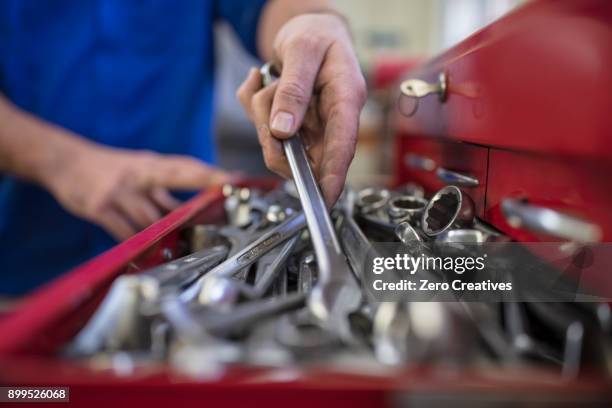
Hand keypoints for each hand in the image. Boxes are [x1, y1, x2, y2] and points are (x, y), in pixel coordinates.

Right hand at [45, 144, 231, 240]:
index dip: (209, 173)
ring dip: (165, 235)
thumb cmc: (111, 168)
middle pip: (173, 182)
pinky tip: (145, 253)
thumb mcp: (139, 170)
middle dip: (198, 192)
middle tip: (219, 203)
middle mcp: (137, 175)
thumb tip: (193, 208)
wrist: (64, 161)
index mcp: (150, 164)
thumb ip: (164, 190)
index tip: (232, 179)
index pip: (185, 167)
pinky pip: (124, 232)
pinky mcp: (99, 208)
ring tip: (179, 247)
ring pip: (150, 219)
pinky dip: (137, 243)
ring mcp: (118, 192)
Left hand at [238, 12, 365, 204]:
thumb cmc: (315, 34)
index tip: (325, 197)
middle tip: (265, 99)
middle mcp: (331, 118)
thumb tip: (284, 131)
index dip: (334, 174)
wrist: (307, 28)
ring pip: (280, 143)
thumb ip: (294, 90)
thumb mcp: (302, 51)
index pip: (343, 145)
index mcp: (345, 99)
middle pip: (304, 152)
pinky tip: (262, 81)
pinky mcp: (294, 125)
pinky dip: (254, 106)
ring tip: (269, 81)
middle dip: (275, 135)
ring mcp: (312, 125)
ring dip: (262, 113)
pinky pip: (265, 130)